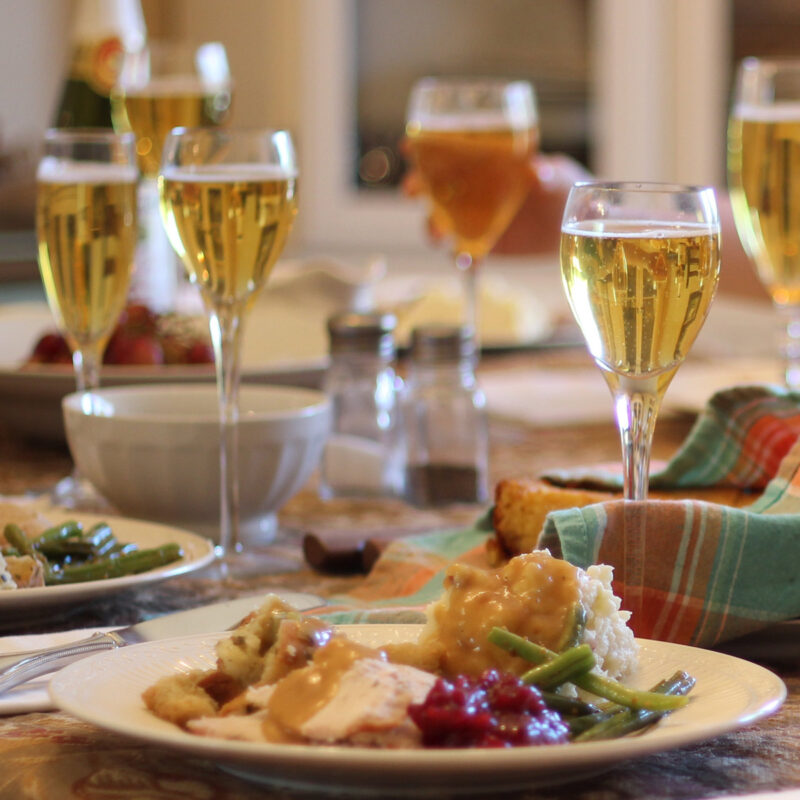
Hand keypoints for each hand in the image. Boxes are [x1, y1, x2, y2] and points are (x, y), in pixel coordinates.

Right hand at [402, 150, 590, 256]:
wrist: (570, 223)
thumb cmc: (561, 186)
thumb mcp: (557, 174)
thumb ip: (547, 173)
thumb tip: (540, 172)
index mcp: (479, 162)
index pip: (442, 151)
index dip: (421, 147)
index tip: (410, 146)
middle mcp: (467, 190)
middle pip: (428, 187)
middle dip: (414, 187)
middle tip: (411, 190)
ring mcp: (470, 220)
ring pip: (437, 223)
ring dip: (432, 227)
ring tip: (439, 233)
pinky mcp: (481, 246)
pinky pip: (462, 255)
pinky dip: (462, 259)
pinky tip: (468, 262)